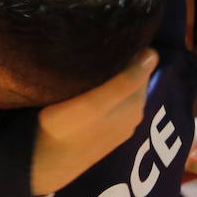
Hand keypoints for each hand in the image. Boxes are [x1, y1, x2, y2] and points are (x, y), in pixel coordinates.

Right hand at [31, 48, 156, 195]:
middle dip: (124, 59)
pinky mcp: (105, 130)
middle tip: (102, 41)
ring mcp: (120, 123)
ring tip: (95, 56)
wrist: (43, 163)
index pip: (143, 65)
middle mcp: (133, 114)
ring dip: (114, 73)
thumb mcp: (93, 104)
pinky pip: (113, 99)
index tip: (115, 34)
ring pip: (123, 87)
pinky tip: (91, 82)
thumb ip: (125, 81)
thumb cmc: (65, 129)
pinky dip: (107, 87)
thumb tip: (153, 54)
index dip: (132, 48)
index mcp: (135, 105)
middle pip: (135, 76)